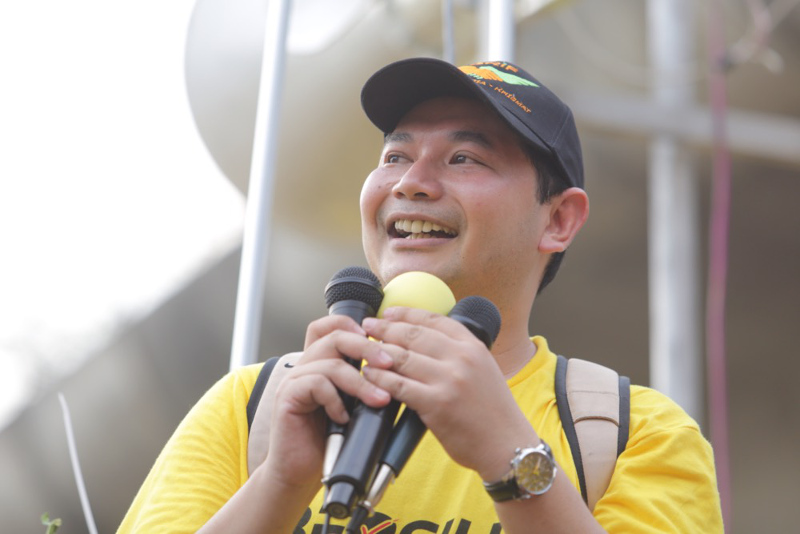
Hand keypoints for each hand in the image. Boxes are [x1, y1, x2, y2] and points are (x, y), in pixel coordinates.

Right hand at [260, 315, 393, 494]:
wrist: (300, 472)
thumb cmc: (330, 440)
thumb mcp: (353, 405)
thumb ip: (364, 383)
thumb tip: (399, 372)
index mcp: (320, 362)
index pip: (330, 326)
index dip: (353, 325)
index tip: (379, 339)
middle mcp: (305, 365)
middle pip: (336, 337)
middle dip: (368, 349)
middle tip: (390, 364)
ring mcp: (294, 379)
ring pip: (332, 363)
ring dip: (361, 382)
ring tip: (379, 400)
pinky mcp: (286, 396)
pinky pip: (316, 384)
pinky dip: (336, 400)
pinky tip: (344, 418)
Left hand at [360, 307, 537, 480]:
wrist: (507, 445)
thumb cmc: (493, 411)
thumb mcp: (483, 369)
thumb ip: (459, 353)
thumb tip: (424, 340)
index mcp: (473, 345)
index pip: (433, 319)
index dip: (406, 313)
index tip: (388, 313)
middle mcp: (462, 357)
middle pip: (413, 334)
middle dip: (385, 329)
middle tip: (367, 327)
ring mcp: (449, 379)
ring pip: (402, 357)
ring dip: (378, 352)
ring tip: (364, 351)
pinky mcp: (436, 403)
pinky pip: (399, 385)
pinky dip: (379, 378)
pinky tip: (369, 375)